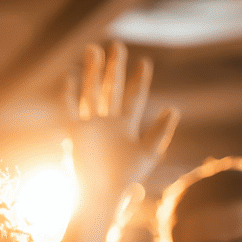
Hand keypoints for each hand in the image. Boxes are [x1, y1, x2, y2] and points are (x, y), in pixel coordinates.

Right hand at [68, 42, 178, 197]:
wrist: (101, 195)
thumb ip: (160, 131)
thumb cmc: (126, 179)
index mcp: (127, 127)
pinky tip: (68, 80)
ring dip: (92, 72)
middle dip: (114, 68)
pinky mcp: (77, 134)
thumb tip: (173, 108)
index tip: (144, 63)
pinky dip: (68, 96)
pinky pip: (71, 111)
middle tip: (117, 45)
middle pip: (112, 89)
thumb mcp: (148, 154)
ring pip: (92, 93)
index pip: (134, 98)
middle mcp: (109, 123)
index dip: (139, 80)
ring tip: (93, 49)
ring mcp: (92, 127)